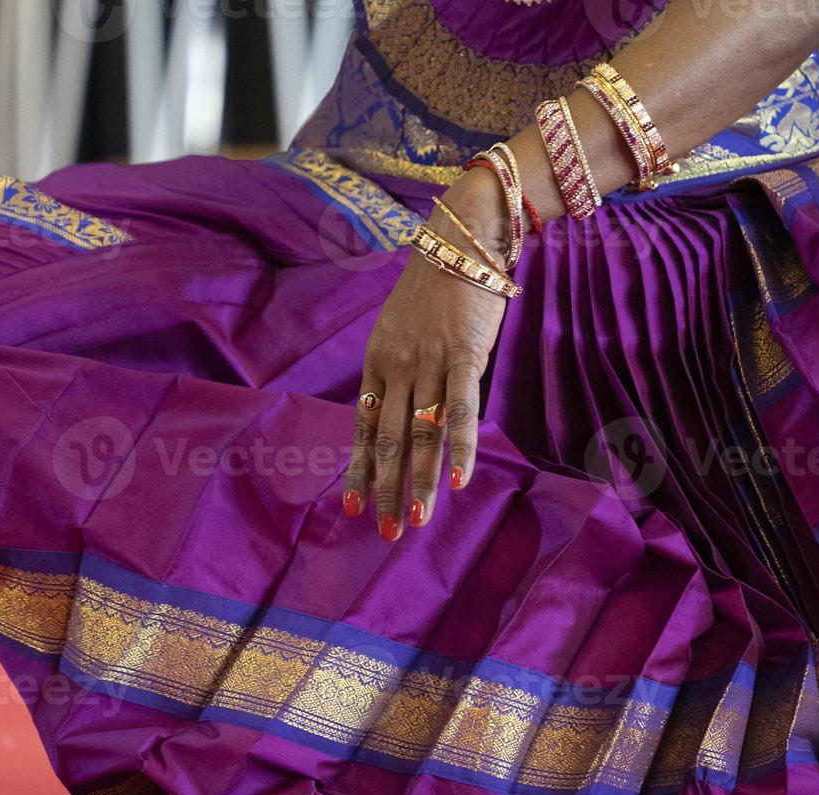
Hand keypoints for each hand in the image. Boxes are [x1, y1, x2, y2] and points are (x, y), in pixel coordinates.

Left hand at [343, 169, 510, 539]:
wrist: (460, 238)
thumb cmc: (437, 287)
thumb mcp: (403, 329)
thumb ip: (401, 372)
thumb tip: (406, 413)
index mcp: (377, 362)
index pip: (364, 428)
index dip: (360, 471)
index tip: (355, 509)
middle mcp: (397, 367)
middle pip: (389, 441)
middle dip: (386, 490)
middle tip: (386, 532)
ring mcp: (428, 362)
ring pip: (421, 434)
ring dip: (418, 482)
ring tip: (415, 521)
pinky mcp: (464, 355)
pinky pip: (460, 410)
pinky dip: (459, 448)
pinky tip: (457, 481)